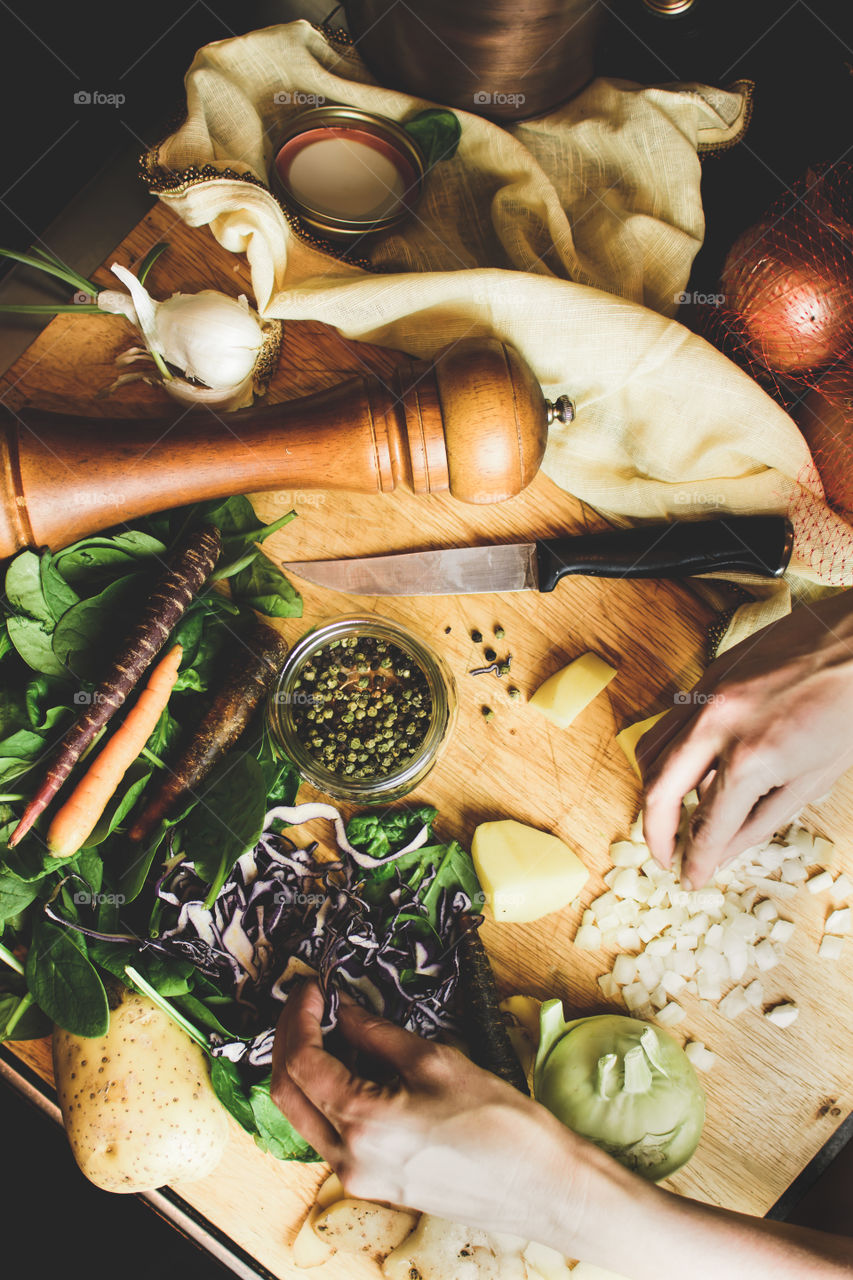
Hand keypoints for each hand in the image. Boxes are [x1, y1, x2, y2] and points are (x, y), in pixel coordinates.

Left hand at [270, 981, 604, 1248]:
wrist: (539, 1185)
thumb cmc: (499, 1123)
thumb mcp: (435, 1061)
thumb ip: (379, 1035)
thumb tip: (344, 1010)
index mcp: (363, 1123)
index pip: (301, 1064)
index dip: (299, 1018)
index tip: (313, 988)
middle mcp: (350, 1160)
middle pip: (288, 1094)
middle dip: (289, 1040)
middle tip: (307, 1004)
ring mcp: (360, 1179)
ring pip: (305, 1117)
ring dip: (305, 1069)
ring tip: (327, 1027)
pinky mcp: (375, 1185)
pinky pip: (331, 1136)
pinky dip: (328, 1096)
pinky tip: (351, 1066)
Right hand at [639, 590, 852, 886]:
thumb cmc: (850, 710)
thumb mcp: (814, 779)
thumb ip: (761, 819)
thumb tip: (724, 849)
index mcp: (751, 759)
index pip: (707, 825)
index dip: (695, 860)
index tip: (689, 877)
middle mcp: (716, 726)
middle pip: (659, 790)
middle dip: (655, 832)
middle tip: (664, 855)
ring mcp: (706, 694)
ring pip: (651, 751)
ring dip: (654, 791)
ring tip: (669, 816)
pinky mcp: (707, 673)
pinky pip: (670, 721)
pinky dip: (668, 753)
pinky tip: (688, 769)